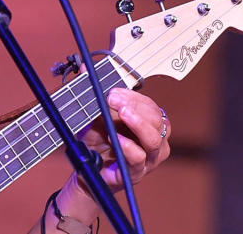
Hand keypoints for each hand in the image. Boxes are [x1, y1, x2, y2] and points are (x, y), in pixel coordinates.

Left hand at [27, 88, 170, 232]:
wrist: (86, 166)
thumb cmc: (96, 138)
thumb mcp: (95, 113)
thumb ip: (94, 92)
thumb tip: (85, 69)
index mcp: (148, 123)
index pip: (150, 106)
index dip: (134, 97)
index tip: (114, 92)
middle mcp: (154, 140)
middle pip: (156, 120)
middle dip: (135, 106)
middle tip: (114, 99)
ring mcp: (148, 158)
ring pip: (154, 139)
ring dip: (137, 123)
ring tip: (122, 113)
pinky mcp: (136, 172)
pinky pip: (139, 158)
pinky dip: (128, 146)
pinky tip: (115, 138)